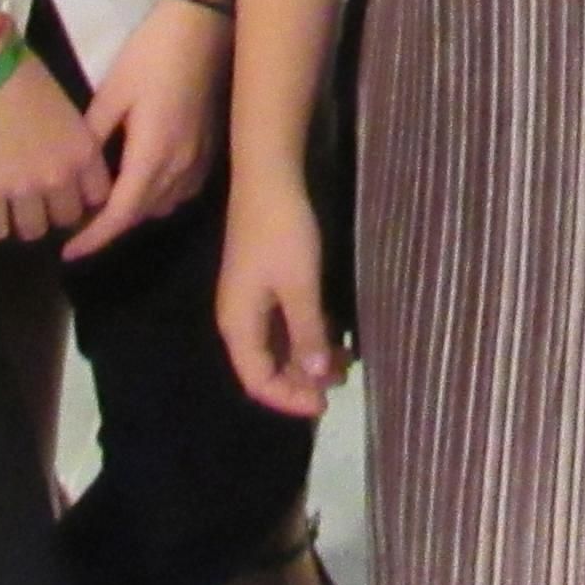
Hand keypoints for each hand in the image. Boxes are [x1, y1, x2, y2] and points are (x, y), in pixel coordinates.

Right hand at [0, 57, 111, 244]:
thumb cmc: (25, 75)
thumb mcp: (65, 110)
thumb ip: (72, 141)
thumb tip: (66, 160)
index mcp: (83, 152)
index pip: (98, 197)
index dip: (84, 197)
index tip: (74, 194)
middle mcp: (60, 177)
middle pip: (67, 218)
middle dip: (55, 210)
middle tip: (41, 201)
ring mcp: (23, 189)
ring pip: (33, 230)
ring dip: (25, 221)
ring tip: (14, 209)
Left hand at [61, 0, 232, 259]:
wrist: (203, 25)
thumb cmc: (153, 54)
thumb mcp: (112, 91)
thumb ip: (93, 135)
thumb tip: (74, 169)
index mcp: (152, 154)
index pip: (121, 214)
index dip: (94, 237)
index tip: (69, 252)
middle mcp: (179, 165)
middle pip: (142, 214)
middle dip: (110, 225)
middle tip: (78, 222)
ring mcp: (199, 158)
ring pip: (163, 205)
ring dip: (135, 211)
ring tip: (107, 202)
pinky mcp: (209, 148)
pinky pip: (181, 190)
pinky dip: (158, 196)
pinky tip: (142, 180)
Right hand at [216, 177, 344, 418]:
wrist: (269, 178)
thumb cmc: (282, 234)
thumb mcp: (301, 287)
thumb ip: (308, 335)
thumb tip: (318, 379)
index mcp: (239, 325)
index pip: (258, 381)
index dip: (289, 399)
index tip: (324, 405)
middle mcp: (239, 318)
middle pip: (265, 366)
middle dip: (302, 381)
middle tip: (340, 384)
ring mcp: (250, 299)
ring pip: (277, 344)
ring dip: (307, 357)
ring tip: (344, 361)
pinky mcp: (264, 282)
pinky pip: (282, 322)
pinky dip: (306, 334)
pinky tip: (333, 334)